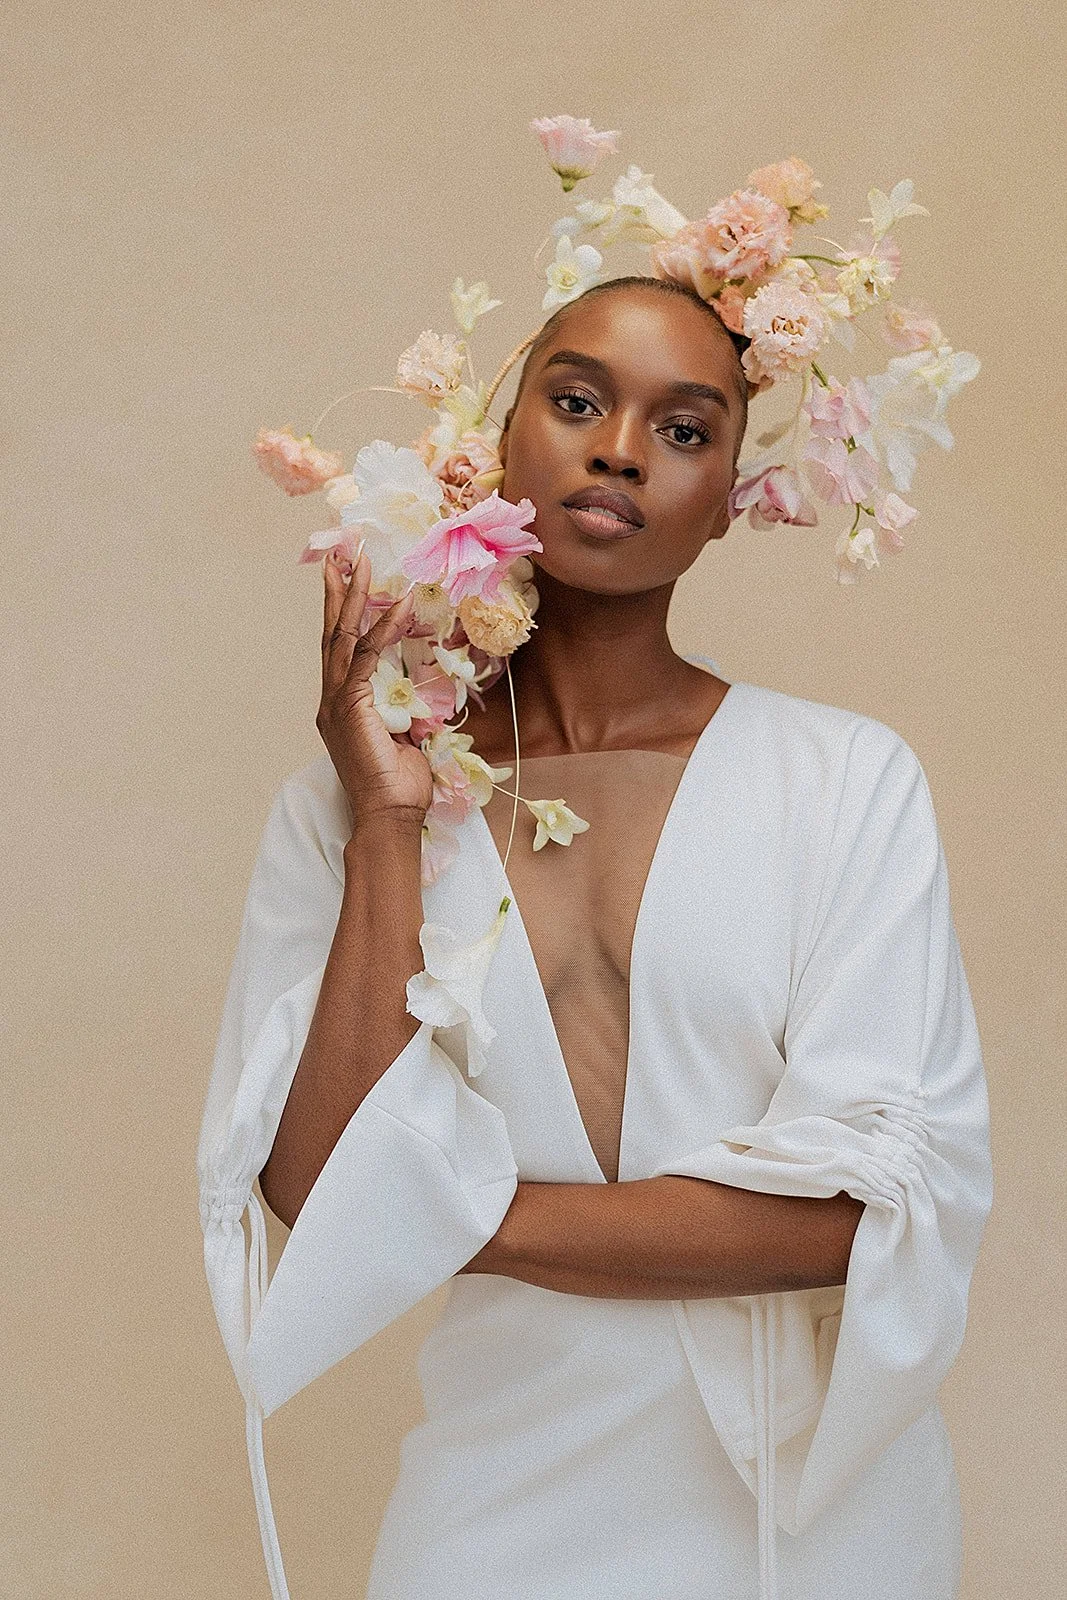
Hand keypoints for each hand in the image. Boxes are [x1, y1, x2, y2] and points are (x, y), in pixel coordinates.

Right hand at [319, 547, 434, 825]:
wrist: (390, 815)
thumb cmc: (400, 785)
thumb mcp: (407, 738)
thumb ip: (408, 711)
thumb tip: (425, 696)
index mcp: (342, 705)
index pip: (341, 649)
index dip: (343, 612)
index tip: (348, 578)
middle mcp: (332, 699)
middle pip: (331, 633)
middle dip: (337, 591)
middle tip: (342, 553)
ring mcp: (336, 702)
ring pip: (340, 637)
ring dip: (352, 597)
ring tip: (361, 563)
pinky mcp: (350, 707)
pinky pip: (367, 658)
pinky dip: (383, 629)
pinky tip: (398, 605)